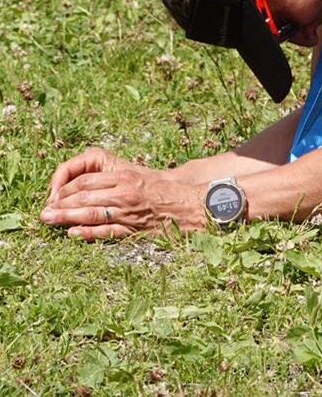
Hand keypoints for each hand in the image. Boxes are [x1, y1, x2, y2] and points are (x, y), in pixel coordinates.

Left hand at [41, 155, 203, 239]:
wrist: (187, 205)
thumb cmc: (162, 190)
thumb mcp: (138, 177)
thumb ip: (114, 181)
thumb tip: (85, 188)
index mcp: (125, 177)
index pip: (87, 181)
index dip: (66, 189)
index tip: (54, 196)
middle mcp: (124, 193)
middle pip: (84, 198)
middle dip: (60, 205)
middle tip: (43, 212)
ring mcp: (127, 212)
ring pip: (91, 214)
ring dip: (67, 218)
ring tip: (49, 221)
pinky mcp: (132, 229)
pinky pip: (105, 232)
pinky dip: (86, 233)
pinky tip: (71, 234)